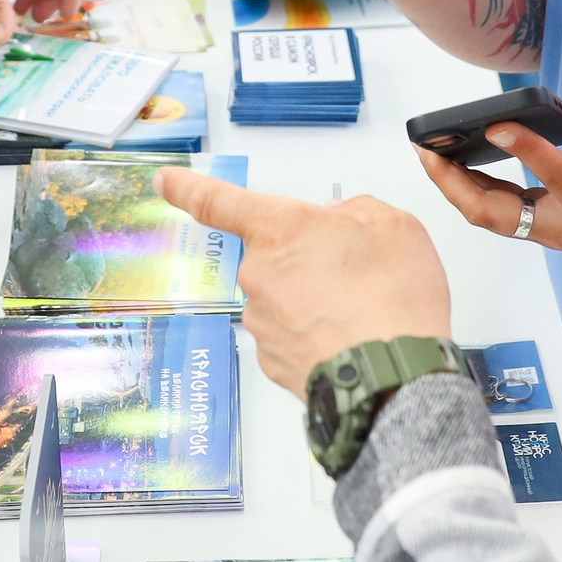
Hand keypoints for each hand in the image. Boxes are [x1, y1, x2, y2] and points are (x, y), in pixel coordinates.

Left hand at [157, 168, 450, 399]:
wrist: (393, 378)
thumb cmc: (392, 302)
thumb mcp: (394, 227)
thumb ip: (359, 212)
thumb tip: (343, 221)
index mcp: (279, 229)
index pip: (217, 200)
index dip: (188, 188)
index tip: (167, 182)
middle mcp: (259, 274)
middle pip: (273, 255)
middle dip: (306, 259)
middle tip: (353, 271)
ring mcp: (263, 321)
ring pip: (284, 297)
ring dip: (314, 299)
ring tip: (361, 310)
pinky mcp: (273, 361)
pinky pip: (291, 336)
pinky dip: (315, 335)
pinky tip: (350, 338)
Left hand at [414, 76, 561, 292]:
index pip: (550, 175)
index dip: (521, 146)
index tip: (494, 122)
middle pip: (492, 213)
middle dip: (452, 182)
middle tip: (426, 147)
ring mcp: (552, 236)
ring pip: (491, 217)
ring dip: (457, 188)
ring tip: (432, 152)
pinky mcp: (550, 233)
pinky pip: (504, 216)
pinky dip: (478, 191)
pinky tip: (463, 166)